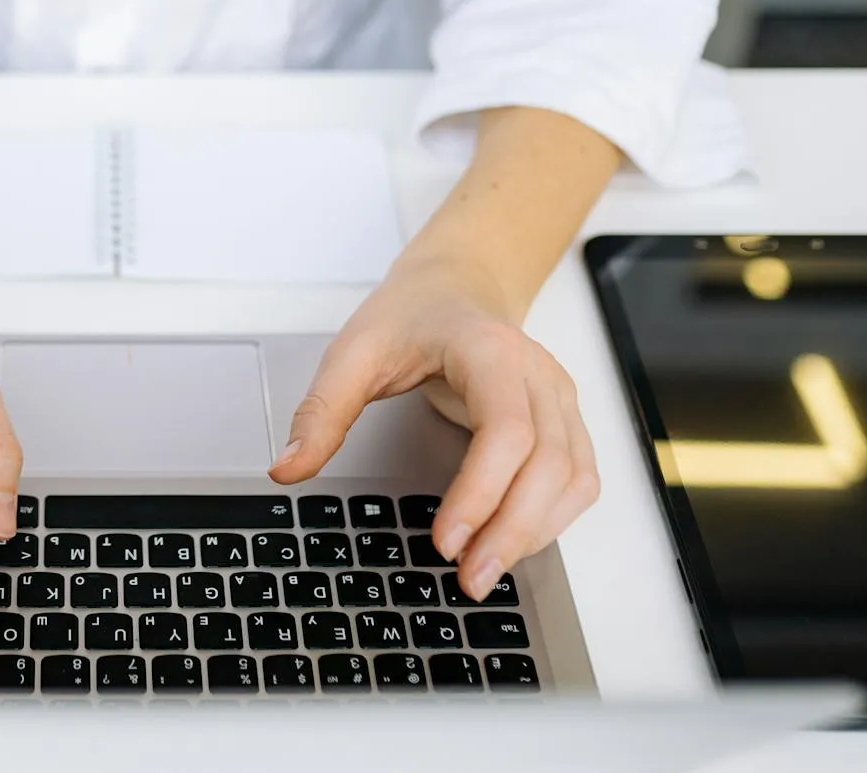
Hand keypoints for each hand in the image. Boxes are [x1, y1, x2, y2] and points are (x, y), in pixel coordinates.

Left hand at [268, 256, 598, 599]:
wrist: (455, 286)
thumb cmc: (410, 315)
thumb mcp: (353, 352)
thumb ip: (321, 412)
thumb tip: (287, 468)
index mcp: (488, 350)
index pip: (507, 429)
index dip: (482, 491)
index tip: (445, 540)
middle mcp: (536, 374)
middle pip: (548, 464)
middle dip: (511, 531)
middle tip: (468, 579)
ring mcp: (558, 397)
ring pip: (572, 478)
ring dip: (535, 533)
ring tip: (484, 572)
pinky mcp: (566, 421)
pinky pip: (578, 479)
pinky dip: (552, 520)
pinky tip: (513, 543)